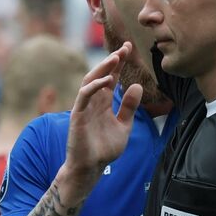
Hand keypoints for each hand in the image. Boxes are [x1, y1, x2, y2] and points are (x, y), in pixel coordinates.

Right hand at [64, 44, 142, 185]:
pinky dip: (94, 86)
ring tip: (115, 58)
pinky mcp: (77, 115)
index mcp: (103, 103)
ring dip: (102, 69)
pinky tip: (107, 80)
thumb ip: (130, 107)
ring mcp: (84, 107)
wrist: (90, 168)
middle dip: (112, 61)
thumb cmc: (104, 149)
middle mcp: (93, 101)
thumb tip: (137, 86)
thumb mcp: (124, 126)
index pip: (111, 78)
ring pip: (90, 81)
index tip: (129, 49)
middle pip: (101, 75)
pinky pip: (84, 96)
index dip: (119, 64)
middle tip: (125, 48)